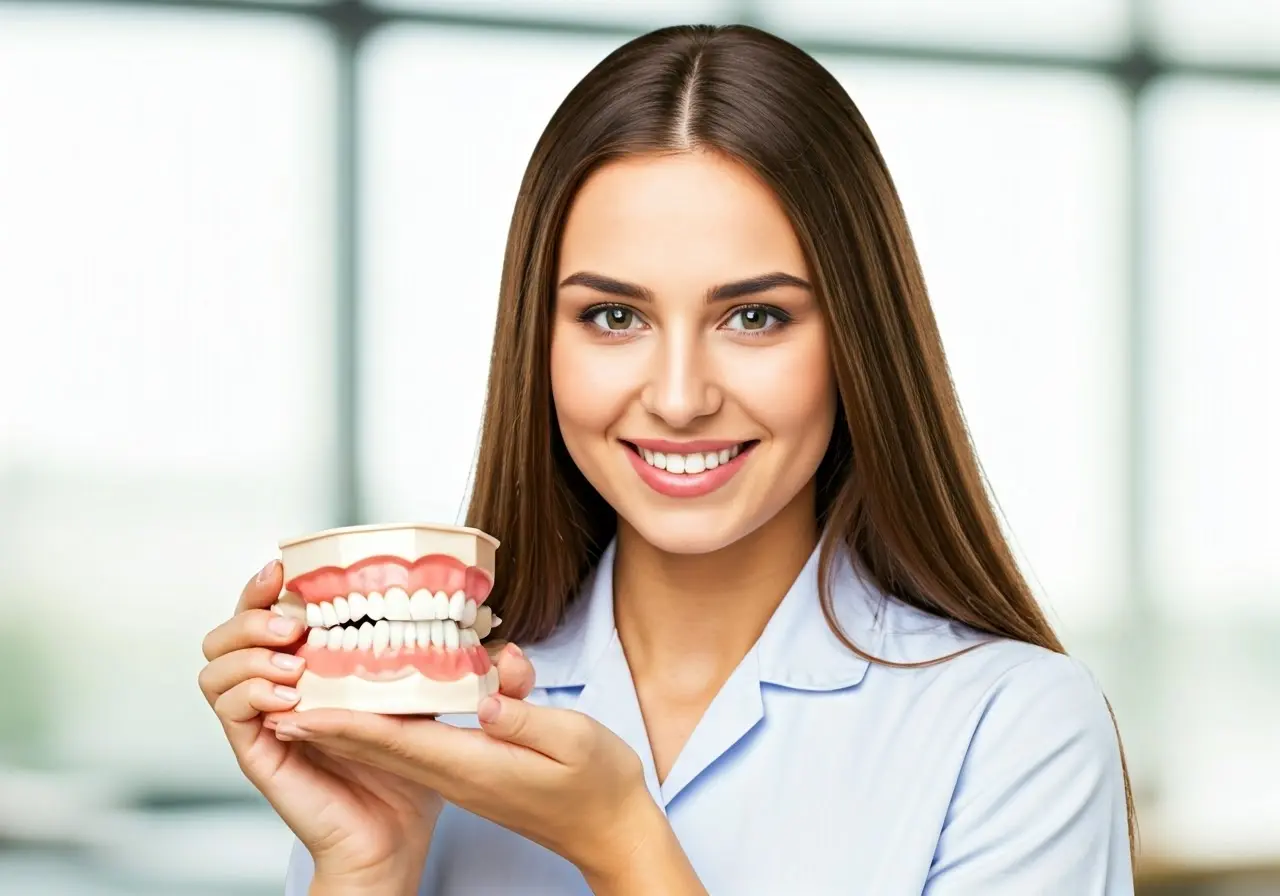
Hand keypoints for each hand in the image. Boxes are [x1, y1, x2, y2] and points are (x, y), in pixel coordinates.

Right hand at [197, 560, 534, 888]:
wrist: (395, 834)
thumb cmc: (410, 767)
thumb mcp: (440, 703)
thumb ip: (472, 673)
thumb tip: (508, 646)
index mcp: (311, 662)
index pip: (269, 609)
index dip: (269, 583)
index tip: (289, 566)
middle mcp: (278, 685)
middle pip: (228, 629)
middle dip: (252, 610)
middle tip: (294, 621)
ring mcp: (263, 718)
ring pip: (215, 666)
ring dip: (249, 651)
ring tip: (295, 660)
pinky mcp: (258, 750)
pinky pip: (229, 709)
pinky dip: (250, 691)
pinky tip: (288, 693)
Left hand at [265, 649, 657, 882]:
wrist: (612, 833)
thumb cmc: (599, 786)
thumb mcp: (574, 740)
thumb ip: (526, 716)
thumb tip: (485, 696)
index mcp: (474, 767)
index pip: (396, 741)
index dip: (346, 722)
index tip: (303, 705)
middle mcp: (457, 774)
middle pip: (380, 742)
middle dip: (329, 717)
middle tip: (286, 685)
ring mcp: (461, 776)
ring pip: (391, 744)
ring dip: (347, 720)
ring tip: (310, 687)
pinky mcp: (470, 772)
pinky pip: (413, 746)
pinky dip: (382, 723)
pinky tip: (372, 701)